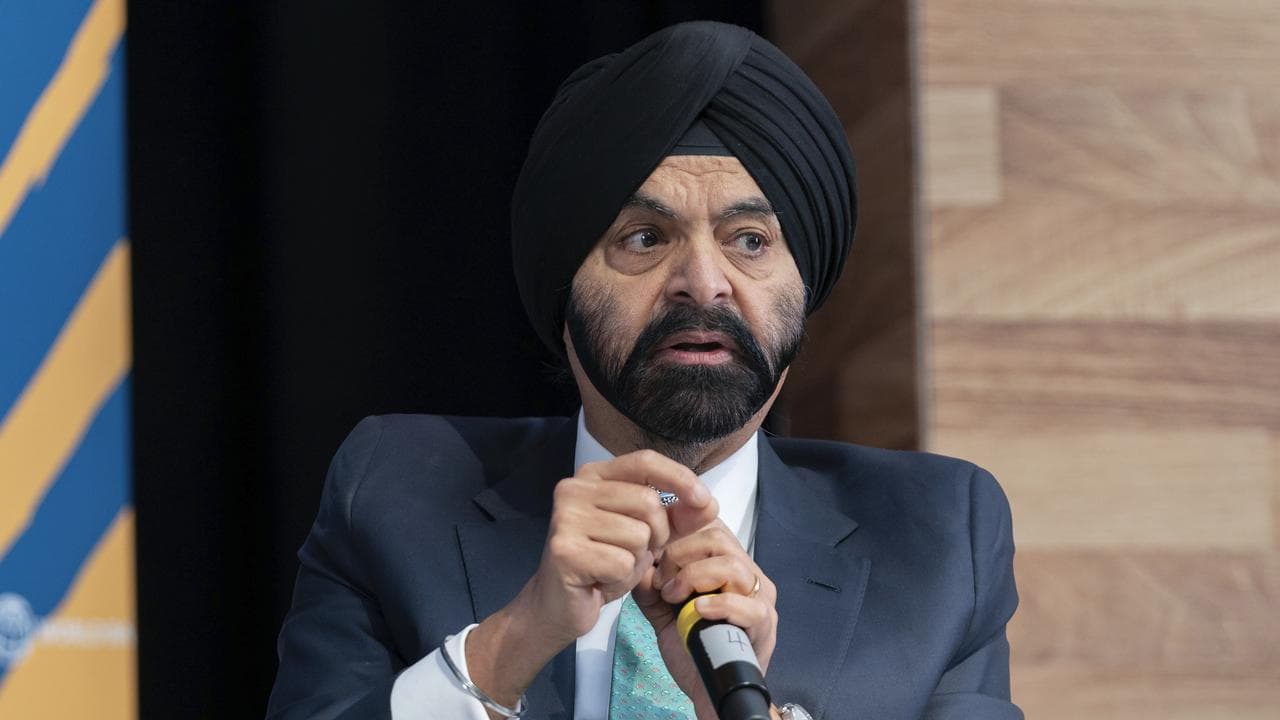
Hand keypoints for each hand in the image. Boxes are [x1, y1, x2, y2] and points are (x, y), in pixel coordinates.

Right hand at [466, 450, 718, 710]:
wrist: (557, 606)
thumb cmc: (603, 565)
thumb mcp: (644, 535)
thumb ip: (676, 517)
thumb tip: (709, 504)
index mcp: (593, 476)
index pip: (644, 461)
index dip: (680, 478)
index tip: (706, 502)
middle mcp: (574, 489)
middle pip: (649, 503)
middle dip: (657, 536)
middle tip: (634, 554)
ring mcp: (565, 518)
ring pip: (639, 536)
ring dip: (637, 561)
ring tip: (613, 568)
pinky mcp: (564, 550)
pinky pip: (622, 563)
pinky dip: (621, 580)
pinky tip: (601, 582)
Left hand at [631, 519, 778, 719]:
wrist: (710, 689)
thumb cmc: (692, 647)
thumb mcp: (662, 609)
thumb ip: (650, 583)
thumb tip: (638, 558)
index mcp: (726, 564)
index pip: (710, 524)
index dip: (682, 524)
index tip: (657, 539)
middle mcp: (747, 574)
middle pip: (717, 538)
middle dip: (680, 554)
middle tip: (663, 582)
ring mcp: (759, 598)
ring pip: (731, 564)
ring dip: (693, 577)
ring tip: (675, 598)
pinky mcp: (763, 624)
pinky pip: (746, 605)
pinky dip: (718, 604)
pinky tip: (697, 611)